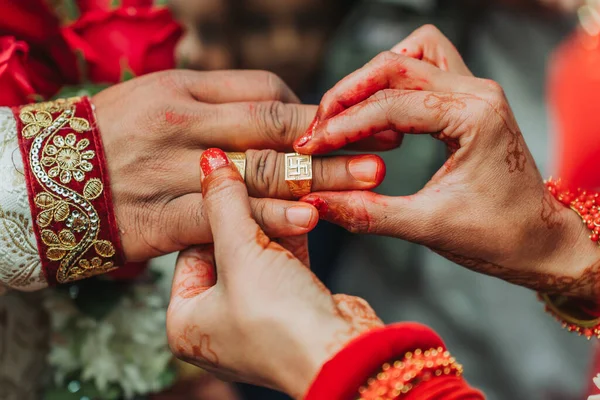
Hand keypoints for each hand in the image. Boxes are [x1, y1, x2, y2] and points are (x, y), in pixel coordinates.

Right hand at [92, 70, 391, 261]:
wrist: (37, 179)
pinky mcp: (158, 217)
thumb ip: (217, 101)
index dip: (311, 112)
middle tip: (381, 148)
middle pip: (275, 131)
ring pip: (258, 173)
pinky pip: (224, 217)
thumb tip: (279, 111)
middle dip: (332, 142)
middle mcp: (183, 125)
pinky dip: (269, 219)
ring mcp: (172, 171)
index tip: (344, 126)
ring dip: (318, 179)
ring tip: (365, 184)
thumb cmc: (106, 134)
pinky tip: (308, 221)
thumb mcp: (157, 97)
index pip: (266, 92)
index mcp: (185, 90)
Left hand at [166, 149, 381, 397]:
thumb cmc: (279, 321)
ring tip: (286, 191)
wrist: (341, 356)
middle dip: (249, 218)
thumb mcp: (240, 254)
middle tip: (257, 180)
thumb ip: (224, 204)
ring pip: (258, 256)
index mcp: (186, 323)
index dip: (213, 216)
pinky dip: (293, 240)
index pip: (191, 251)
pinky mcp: (290, 310)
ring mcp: (256, 318)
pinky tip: (304, 211)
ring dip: (275, 225)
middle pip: (226, 252)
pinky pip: (283, 265)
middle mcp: (217, 324)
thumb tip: (209, 162)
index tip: (228, 182)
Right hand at [294, 27, 599, 300]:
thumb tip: (316, 201)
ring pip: (411, 55)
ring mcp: (476, 90)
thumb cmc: (498, 235)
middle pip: (396, 64)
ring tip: (342, 112)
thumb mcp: (428, 227)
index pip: (392, 106)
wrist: (539, 240)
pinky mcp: (469, 99)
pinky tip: (378, 105)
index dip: (343, 125)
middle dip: (349, 93)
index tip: (311, 145)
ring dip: (371, 77)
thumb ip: (368, 213)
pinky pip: (426, 65)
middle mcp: (478, 92)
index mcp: (475, 117)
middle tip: (318, 127)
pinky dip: (395, 77)